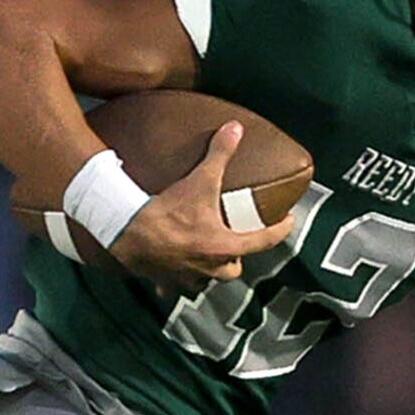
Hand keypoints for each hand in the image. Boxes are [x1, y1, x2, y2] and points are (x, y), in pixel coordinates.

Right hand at [111, 121, 293, 288]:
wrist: (127, 231)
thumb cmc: (167, 211)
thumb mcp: (198, 180)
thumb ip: (220, 155)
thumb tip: (235, 129)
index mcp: (225, 247)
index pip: (265, 241)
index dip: (280, 230)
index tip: (287, 222)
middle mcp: (210, 269)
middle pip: (233, 269)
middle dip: (235, 258)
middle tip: (233, 242)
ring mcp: (188, 279)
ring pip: (207, 281)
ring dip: (208, 271)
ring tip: (205, 255)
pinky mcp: (166, 282)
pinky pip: (175, 286)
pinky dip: (175, 280)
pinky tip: (172, 271)